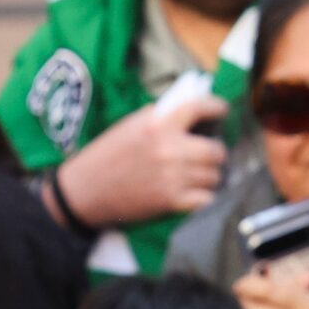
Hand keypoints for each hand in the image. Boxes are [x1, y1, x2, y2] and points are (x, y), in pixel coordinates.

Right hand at [56, 89, 229, 226]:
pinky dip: (204, 197)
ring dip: (210, 176)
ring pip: (214, 176)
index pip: (198, 107)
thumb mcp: (130, 126)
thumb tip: (190, 113)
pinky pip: (206, 198)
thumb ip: (161, 118)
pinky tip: (196, 193)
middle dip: (215, 152)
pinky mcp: (172, 201)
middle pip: (216, 149)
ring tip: (199, 175)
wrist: (85, 191)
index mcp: (157, 123)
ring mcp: (173, 176)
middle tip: (210, 154)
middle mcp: (169, 148)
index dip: (216, 107)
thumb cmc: (106, 156)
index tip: (223, 110)